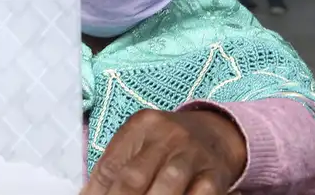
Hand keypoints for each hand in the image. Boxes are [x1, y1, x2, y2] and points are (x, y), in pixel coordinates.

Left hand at [82, 109, 246, 194]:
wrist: (218, 132)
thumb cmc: (168, 143)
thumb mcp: (141, 142)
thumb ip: (116, 166)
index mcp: (142, 125)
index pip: (110, 166)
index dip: (96, 193)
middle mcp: (168, 135)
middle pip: (134, 177)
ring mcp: (193, 154)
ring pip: (166, 186)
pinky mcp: (214, 174)